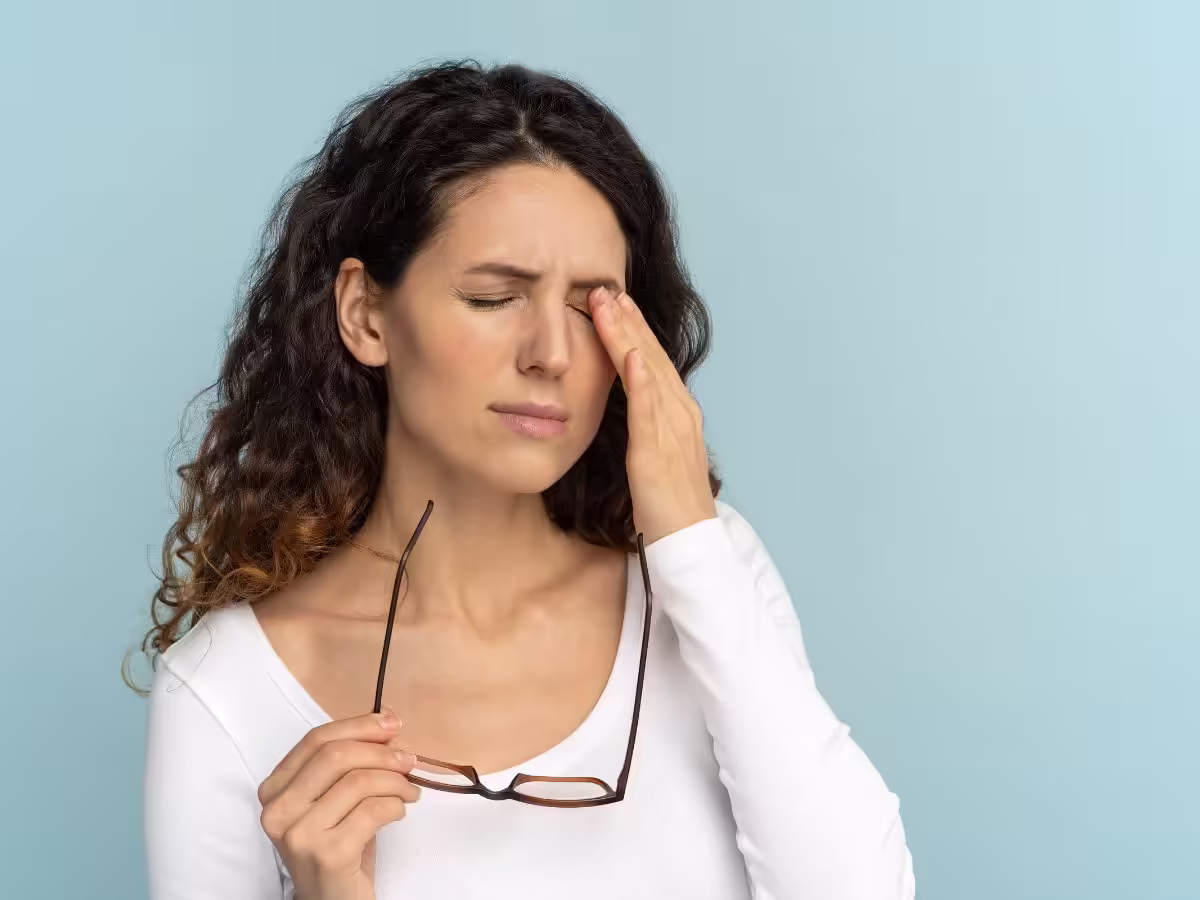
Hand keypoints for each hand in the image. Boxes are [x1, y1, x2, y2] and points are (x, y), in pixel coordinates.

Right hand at [258, 709, 419, 899]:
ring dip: (395, 781)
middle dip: (380, 752)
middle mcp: (278, 811)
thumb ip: (350, 762)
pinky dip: (395, 806)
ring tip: (409, 791)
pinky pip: (373, 810)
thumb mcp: (336, 800)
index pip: (315, 740)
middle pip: (336, 756)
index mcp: (275, 790)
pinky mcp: (328, 854)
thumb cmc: (338, 847)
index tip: (391, 724)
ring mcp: (300, 834)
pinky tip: (399, 812)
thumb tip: (386, 721)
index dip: (358, 726)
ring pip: (358, 781)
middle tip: (408, 760)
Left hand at [589, 286, 717, 544]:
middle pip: (652, 357)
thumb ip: (643, 428)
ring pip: (648, 373)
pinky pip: (650, 411)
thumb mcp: (653, 456)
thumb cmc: (667, 506)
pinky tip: (632, 356)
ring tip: (609, 305)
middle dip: (628, 321)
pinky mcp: (658, 454)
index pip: (653, 362)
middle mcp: (680, 415)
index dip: (633, 331)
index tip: (613, 302)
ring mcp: (672, 432)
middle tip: (604, 287)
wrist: (689, 544)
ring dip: (629, 337)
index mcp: (678, 415)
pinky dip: (642, 381)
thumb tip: (624, 409)